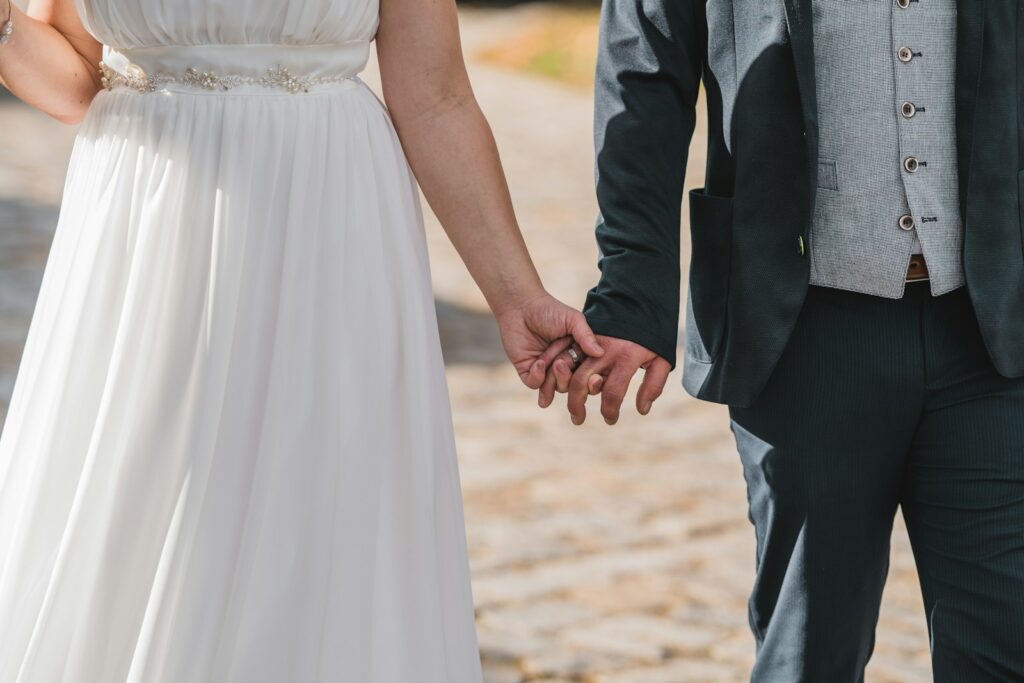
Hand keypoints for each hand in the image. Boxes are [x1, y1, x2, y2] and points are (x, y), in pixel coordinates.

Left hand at [495, 293, 604, 389]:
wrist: (522, 306)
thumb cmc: (549, 310)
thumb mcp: (573, 320)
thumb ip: (586, 336)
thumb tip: (601, 353)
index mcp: (577, 354)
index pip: (589, 373)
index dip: (591, 378)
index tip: (594, 377)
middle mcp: (563, 365)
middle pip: (573, 385)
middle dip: (570, 377)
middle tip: (563, 362)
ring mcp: (546, 369)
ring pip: (555, 387)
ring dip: (556, 378)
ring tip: (555, 363)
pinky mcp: (528, 370)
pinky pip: (535, 384)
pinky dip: (538, 377)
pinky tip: (539, 363)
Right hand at [544, 335, 670, 425]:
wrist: (638, 299)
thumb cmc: (652, 333)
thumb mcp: (661, 358)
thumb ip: (654, 385)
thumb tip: (642, 410)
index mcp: (626, 358)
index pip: (613, 392)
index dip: (609, 410)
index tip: (610, 420)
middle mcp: (605, 351)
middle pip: (582, 383)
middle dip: (576, 405)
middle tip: (578, 420)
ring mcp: (589, 341)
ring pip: (568, 369)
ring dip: (558, 389)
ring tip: (558, 404)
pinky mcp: (579, 333)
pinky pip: (561, 354)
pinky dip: (550, 370)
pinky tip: (549, 385)